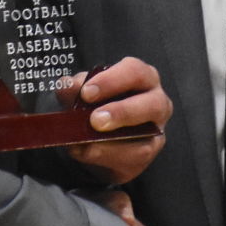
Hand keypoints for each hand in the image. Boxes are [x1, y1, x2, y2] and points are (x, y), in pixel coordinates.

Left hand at [60, 57, 170, 183]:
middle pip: (153, 102)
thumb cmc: (97, 107)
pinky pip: (136, 155)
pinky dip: (109, 155)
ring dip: (116, 138)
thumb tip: (68, 85)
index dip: (111, 81)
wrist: (98, 139)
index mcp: (141, 76)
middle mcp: (156, 99)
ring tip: (90, 141)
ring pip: (148, 132)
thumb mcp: (82, 95)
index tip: (86, 93)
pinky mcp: (149, 151)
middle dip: (122, 111)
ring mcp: (157, 127)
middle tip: (95, 120)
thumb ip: (75, 89)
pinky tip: (90, 152)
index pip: (134, 71)